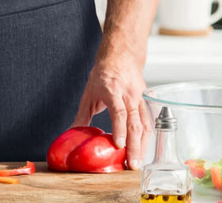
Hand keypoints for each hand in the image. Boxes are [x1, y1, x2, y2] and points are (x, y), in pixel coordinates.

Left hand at [71, 50, 151, 169]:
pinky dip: (147, 139)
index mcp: (112, 90)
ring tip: (137, 163)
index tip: (119, 145)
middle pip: (134, 122)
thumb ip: (82, 115)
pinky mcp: (147, 102)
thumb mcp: (89, 93)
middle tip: (131, 164)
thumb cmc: (103, 74)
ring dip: (142, 146)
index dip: (119, 129)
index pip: (119, 111)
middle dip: (134, 146)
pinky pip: (149, 122)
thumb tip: (72, 133)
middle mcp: (129, 95)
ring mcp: (140, 98)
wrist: (121, 57)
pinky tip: (142, 151)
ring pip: (145, 125)